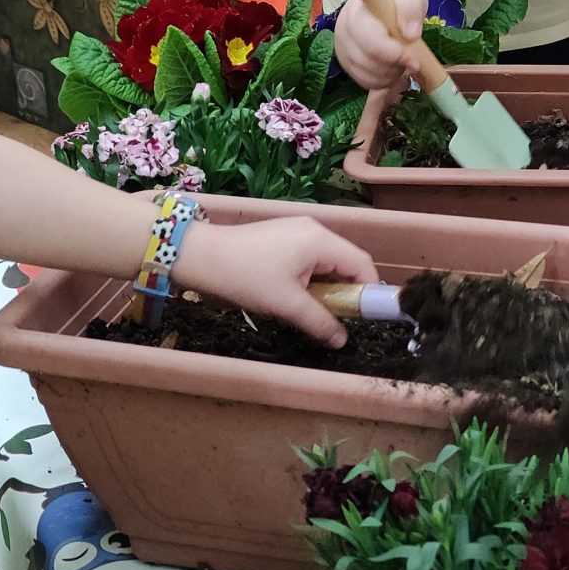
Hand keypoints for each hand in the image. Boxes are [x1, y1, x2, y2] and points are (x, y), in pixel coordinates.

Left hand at [174, 216, 376, 345]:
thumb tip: (342, 340)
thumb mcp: (286, 304)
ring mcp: (298, 229)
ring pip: (327, 261)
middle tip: (336, 317)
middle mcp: (315, 229)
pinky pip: (310, 257)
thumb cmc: (246, 277)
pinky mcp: (283, 235)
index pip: (362, 264)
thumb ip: (319, 321)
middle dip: (345, 290)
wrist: (201, 256)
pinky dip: (311, 277)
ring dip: (326, 285)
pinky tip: (296, 294)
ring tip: (312, 308)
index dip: (368, 291)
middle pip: (347, 261)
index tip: (362, 317)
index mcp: (321, 240)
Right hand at [332, 0, 426, 90]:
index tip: (415, 61)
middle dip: (394, 67)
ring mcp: (342, 47)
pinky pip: (363, 81)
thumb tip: (411, 34)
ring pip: (365, 76)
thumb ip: (410, 7)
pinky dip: (381, 82)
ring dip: (389, 76)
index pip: (371, 43)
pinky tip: (393, 69)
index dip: (394, 55)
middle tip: (411, 59)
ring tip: (402, 62)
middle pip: (367, 63)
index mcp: (356, 12)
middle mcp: (343, 31)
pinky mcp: (347, 61)